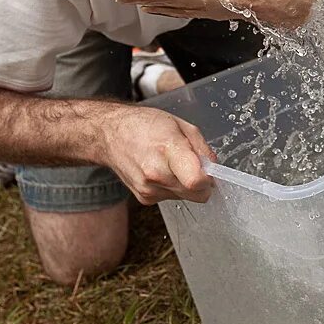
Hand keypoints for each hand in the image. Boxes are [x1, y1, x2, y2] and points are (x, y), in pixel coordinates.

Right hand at [100, 105, 214, 204]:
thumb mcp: (180, 125)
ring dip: (186, 185)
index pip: (197, 182)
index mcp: (168, 151)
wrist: (109, 135)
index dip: (209, 178)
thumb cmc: (144, 125)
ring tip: (171, 163)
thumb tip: (214, 167)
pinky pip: (171, 197)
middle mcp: (156, 174)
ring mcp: (148, 189)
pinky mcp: (144, 199)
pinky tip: (161, 171)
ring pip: (185, 197)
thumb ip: (202, 148)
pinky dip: (172, 187)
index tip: (209, 170)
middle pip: (196, 194)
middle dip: (201, 183)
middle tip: (193, 164)